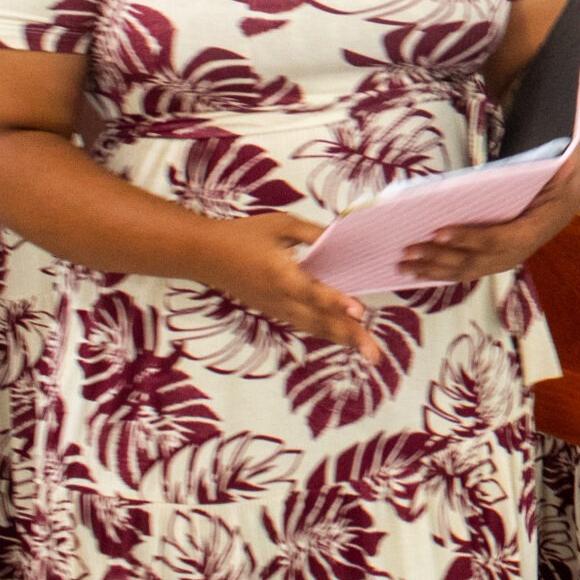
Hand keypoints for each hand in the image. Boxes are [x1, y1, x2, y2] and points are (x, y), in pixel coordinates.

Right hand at [191, 211, 376, 361]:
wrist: (204, 255)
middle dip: (349, 336)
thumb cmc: (244, 235)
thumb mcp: (281, 225)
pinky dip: (325, 331)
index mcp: (280, 274)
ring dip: (341, 339)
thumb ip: (314, 233)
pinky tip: (345, 337)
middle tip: (375, 354)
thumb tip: (346, 236)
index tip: (360, 311)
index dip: (336, 302)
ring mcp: (275, 309)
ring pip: (312, 327)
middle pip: (318, 321)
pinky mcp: (272, 312)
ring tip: (368, 353)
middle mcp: (279, 298)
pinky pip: (303, 325)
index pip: (312, 292)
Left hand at [399, 143, 579, 286]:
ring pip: (472, 270)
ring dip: (436, 269)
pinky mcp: (500, 257)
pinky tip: (421, 271)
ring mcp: (514, 256)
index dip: (470, 238)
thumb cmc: (554, 171)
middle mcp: (526, 246)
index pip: (501, 237)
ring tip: (405, 264)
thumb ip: (524, 170)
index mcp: (541, 223)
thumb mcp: (552, 165)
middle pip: (480, 261)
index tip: (439, 232)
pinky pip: (471, 268)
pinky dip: (444, 271)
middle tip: (409, 251)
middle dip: (441, 258)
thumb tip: (495, 168)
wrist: (571, 188)